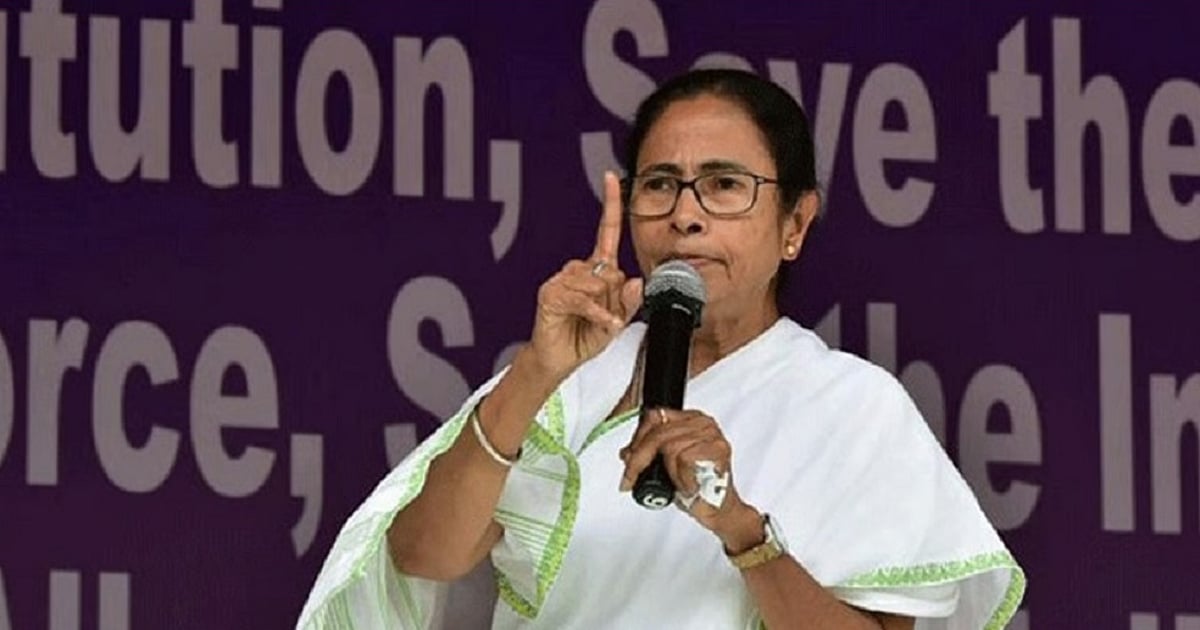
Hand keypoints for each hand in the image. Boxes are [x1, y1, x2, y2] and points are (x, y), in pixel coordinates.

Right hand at [525, 172, 643, 378]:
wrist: (560, 359)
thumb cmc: (586, 336)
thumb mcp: (617, 321)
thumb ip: (628, 303)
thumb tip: (635, 281)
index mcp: (596, 269)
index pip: (606, 231)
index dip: (611, 204)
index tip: (613, 177)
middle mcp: (578, 269)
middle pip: (610, 269)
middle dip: (615, 297)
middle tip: (606, 316)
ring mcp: (562, 279)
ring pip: (597, 282)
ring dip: (605, 307)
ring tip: (598, 322)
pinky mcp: (550, 293)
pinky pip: (584, 298)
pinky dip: (598, 314)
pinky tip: (604, 324)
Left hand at [619, 409, 757, 544]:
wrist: (718, 509)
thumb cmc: (697, 488)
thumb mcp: (666, 467)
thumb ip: (648, 454)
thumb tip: (626, 453)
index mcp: (690, 419)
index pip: (655, 416)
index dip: (637, 438)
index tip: (628, 458)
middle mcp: (703, 422)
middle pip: (658, 433)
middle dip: (639, 459)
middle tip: (630, 479)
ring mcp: (712, 434)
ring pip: (669, 446)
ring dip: (667, 471)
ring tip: (676, 484)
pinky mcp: (716, 449)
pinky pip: (683, 458)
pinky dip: (681, 477)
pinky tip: (689, 485)